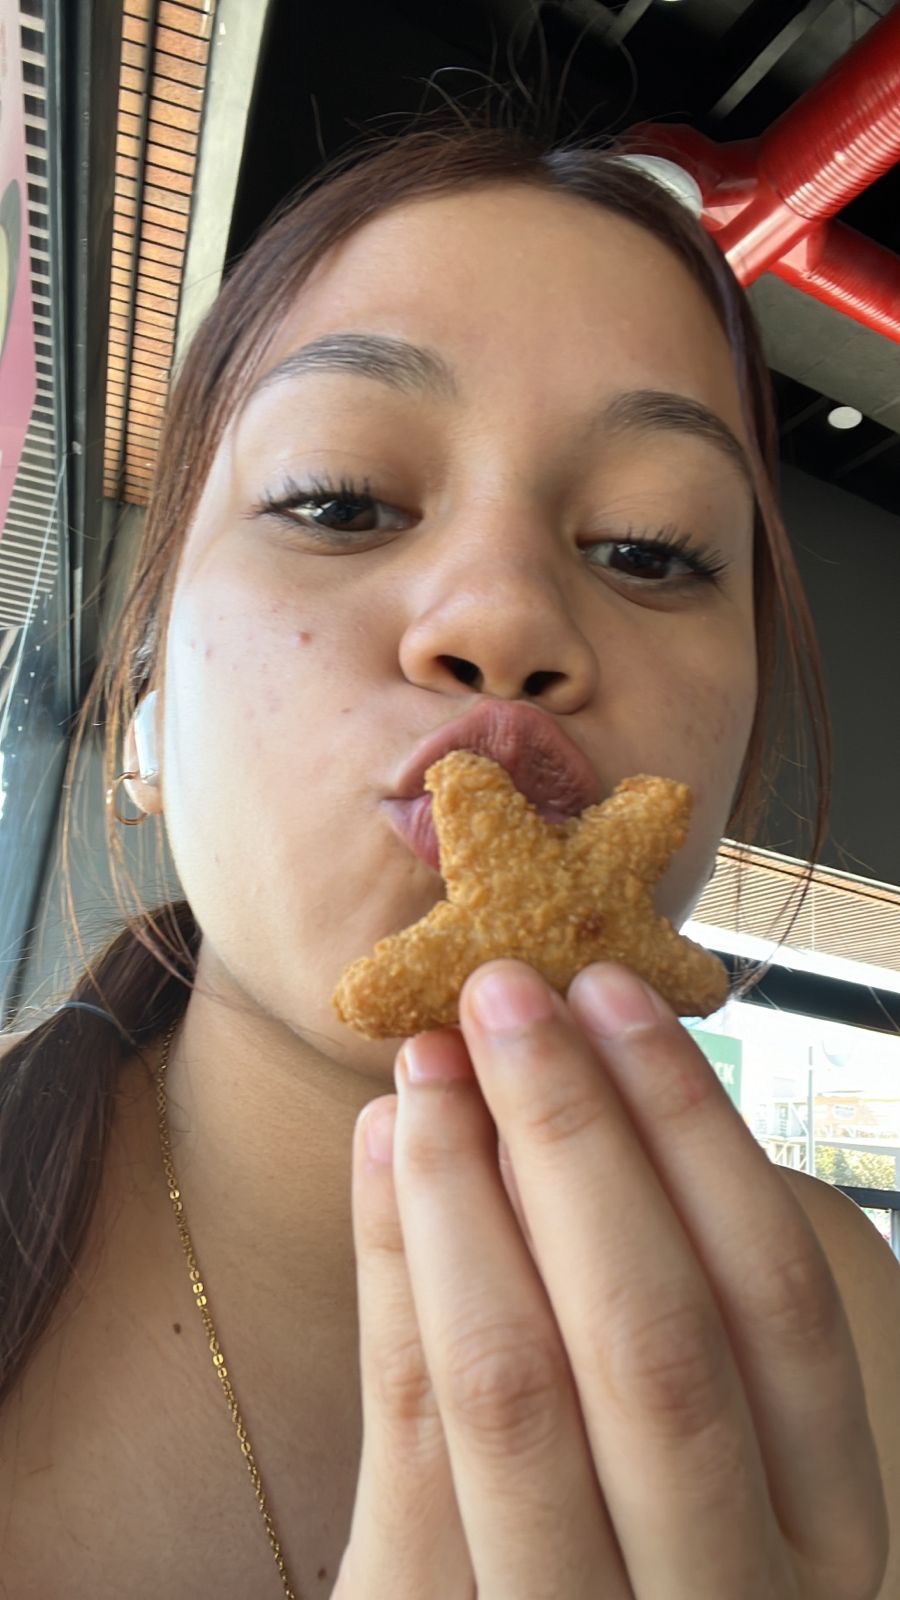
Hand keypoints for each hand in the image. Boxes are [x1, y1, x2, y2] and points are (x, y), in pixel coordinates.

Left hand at [333, 960, 887, 1597]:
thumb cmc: (651, 1581)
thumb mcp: (727, 1498)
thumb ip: (698, 1343)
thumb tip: (615, 1109)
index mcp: (825, 1546)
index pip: (779, 1306)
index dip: (698, 1136)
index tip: (622, 1002)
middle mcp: (725, 1599)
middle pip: (654, 1331)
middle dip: (578, 1138)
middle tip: (511, 991)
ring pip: (519, 1380)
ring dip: (469, 1186)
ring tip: (431, 1058)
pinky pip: (406, 1430)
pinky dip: (394, 1263)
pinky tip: (381, 1149)